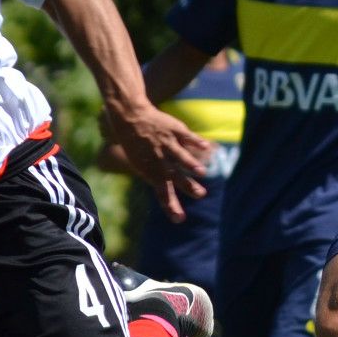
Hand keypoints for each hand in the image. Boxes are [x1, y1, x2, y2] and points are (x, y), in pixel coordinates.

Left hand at [107, 102, 212, 221]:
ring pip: (179, 155)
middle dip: (187, 185)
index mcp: (151, 171)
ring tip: (202, 172)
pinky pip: (187, 136)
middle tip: (200, 194)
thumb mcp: (142, 166)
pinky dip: (196, 142)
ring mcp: (166, 143)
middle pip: (174, 175)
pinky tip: (206, 147)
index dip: (170, 205)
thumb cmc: (137, 146)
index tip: (179, 219)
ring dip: (191, 163)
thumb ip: (158, 181)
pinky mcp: (174, 130)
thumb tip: (170, 202)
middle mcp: (159, 159)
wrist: (131, 117)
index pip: (162, 192)